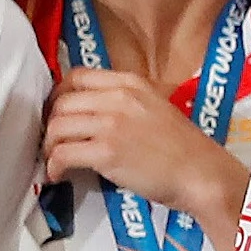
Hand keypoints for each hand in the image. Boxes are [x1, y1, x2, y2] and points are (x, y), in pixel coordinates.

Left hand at [44, 66, 247, 233]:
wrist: (201, 173)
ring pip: (58, 126)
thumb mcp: (156, 106)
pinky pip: (63, 153)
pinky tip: (58, 174)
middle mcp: (119, 97)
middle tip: (53, 139)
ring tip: (53, 158)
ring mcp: (112, 124)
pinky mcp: (106, 152)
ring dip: (49, 145)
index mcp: (132, 83)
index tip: (58, 111)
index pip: (78, 76)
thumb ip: (126, 101)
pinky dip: (53, 165)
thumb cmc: (183, 147)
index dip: (59, 95)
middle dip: (50, 122)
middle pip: (62, 101)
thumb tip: (93, 111)